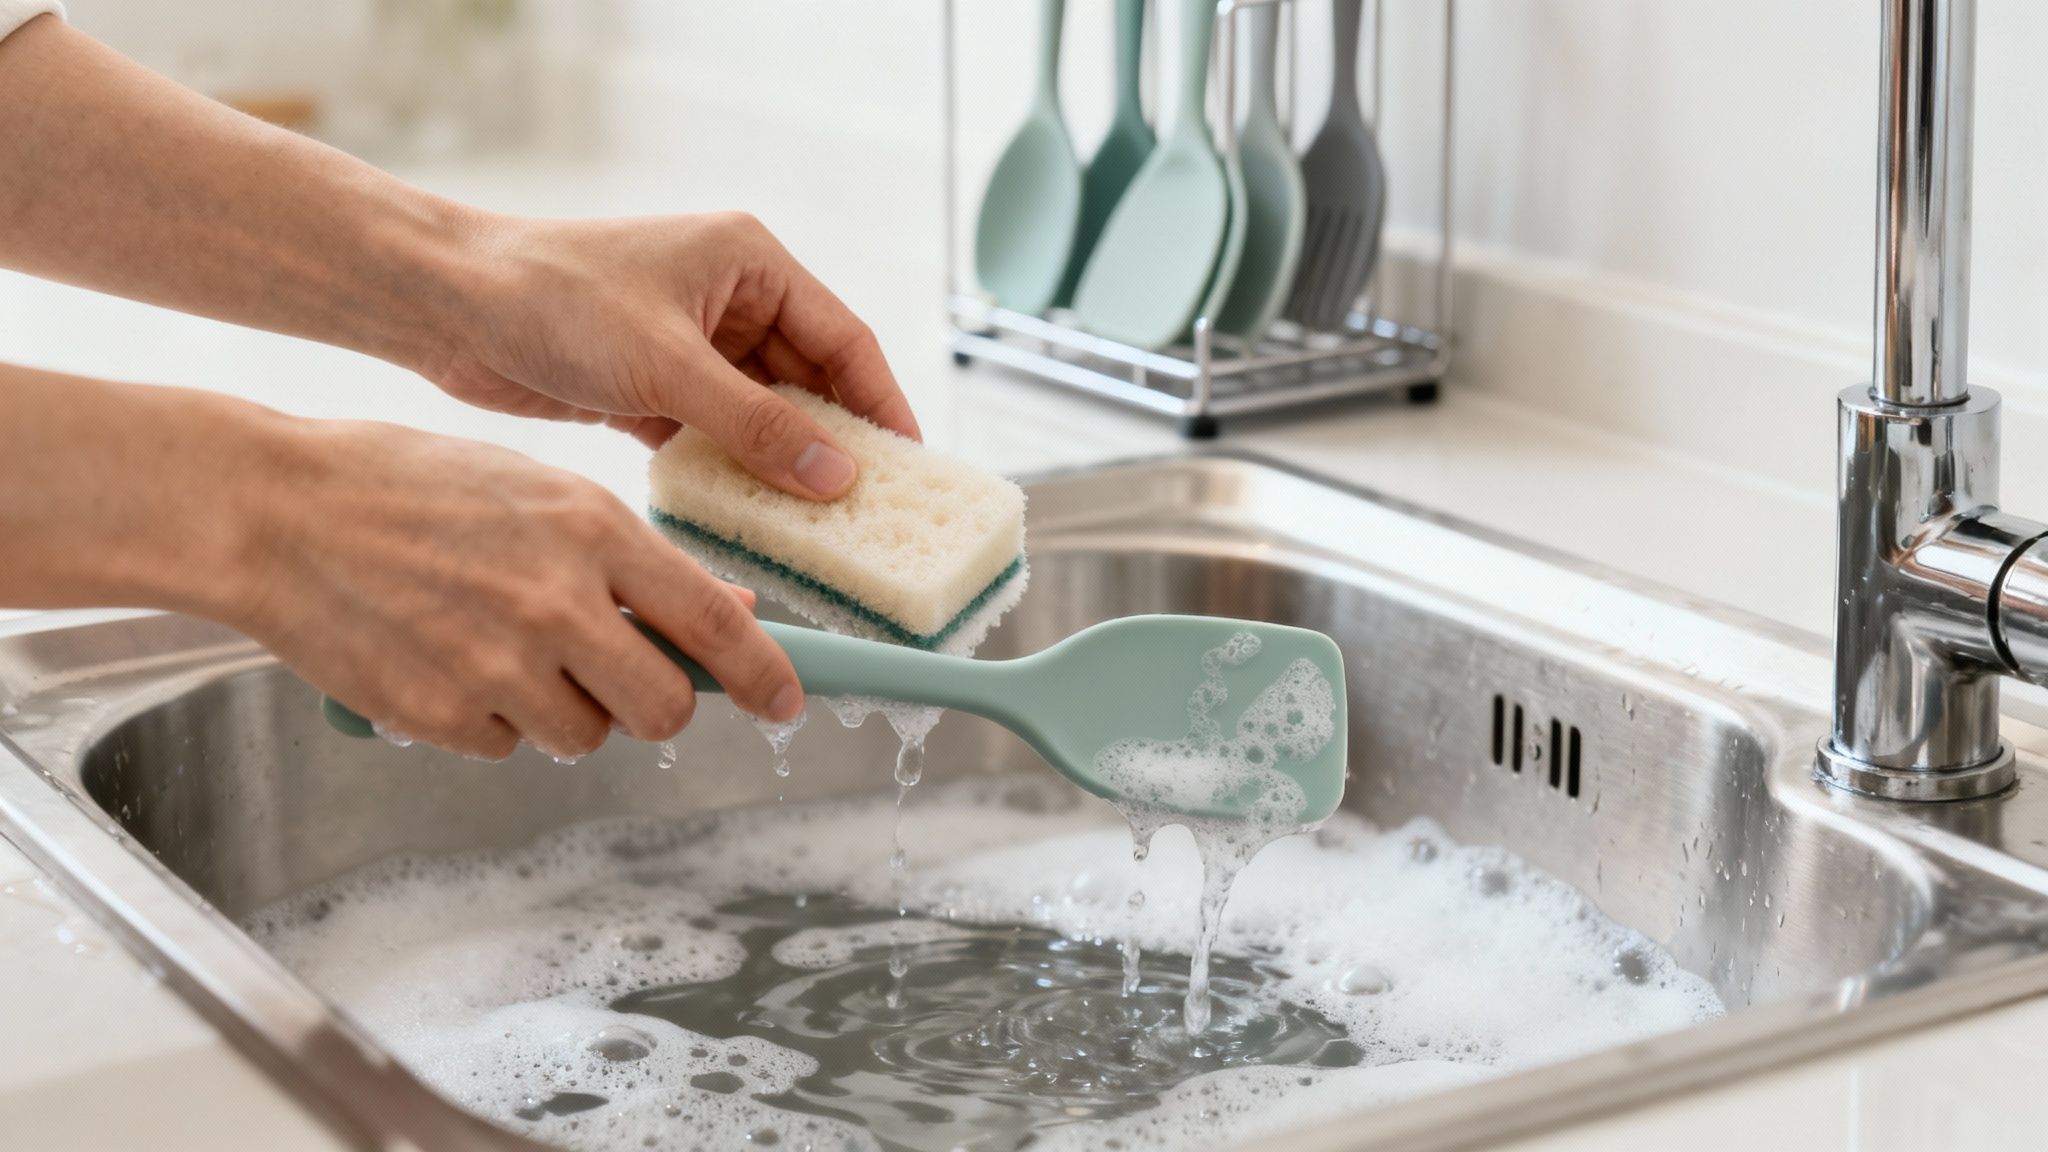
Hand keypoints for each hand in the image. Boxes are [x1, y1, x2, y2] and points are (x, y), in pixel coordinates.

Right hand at [234, 416, 802, 760]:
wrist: (274, 510)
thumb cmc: (408, 485)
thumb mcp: (539, 492)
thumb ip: (632, 558)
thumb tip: (726, 612)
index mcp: (590, 531)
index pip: (712, 622)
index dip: (764, 674)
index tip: (788, 702)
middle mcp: (555, 603)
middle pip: (663, 708)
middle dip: (658, 706)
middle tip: (625, 680)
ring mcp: (495, 665)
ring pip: (586, 736)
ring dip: (568, 710)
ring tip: (505, 647)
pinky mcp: (439, 714)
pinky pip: (506, 746)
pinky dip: (492, 719)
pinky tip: (448, 659)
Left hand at [429, 211, 919, 497]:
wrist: (445, 307)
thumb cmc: (551, 298)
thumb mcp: (665, 363)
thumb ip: (756, 423)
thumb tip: (836, 476)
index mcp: (750, 262)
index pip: (844, 340)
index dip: (882, 405)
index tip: (911, 467)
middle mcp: (730, 301)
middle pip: (811, 384)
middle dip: (837, 447)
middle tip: (874, 513)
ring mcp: (692, 349)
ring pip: (764, 419)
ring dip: (785, 470)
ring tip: (823, 531)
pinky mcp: (654, 392)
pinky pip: (716, 441)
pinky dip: (733, 478)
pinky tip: (754, 523)